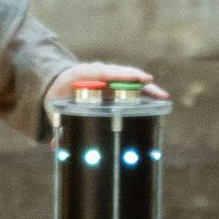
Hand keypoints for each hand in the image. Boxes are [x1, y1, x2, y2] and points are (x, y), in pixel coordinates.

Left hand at [47, 62, 166, 121]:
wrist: (59, 82)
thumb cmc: (59, 94)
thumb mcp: (56, 108)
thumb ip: (59, 126)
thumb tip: (56, 146)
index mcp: (83, 74)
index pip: (103, 72)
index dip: (119, 75)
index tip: (135, 78)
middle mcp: (100, 72)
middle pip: (121, 74)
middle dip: (138, 80)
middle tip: (153, 86)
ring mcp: (110, 77)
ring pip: (131, 80)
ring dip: (147, 88)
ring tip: (163, 97)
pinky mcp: (116, 83)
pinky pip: (133, 87)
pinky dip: (145, 92)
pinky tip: (160, 100)